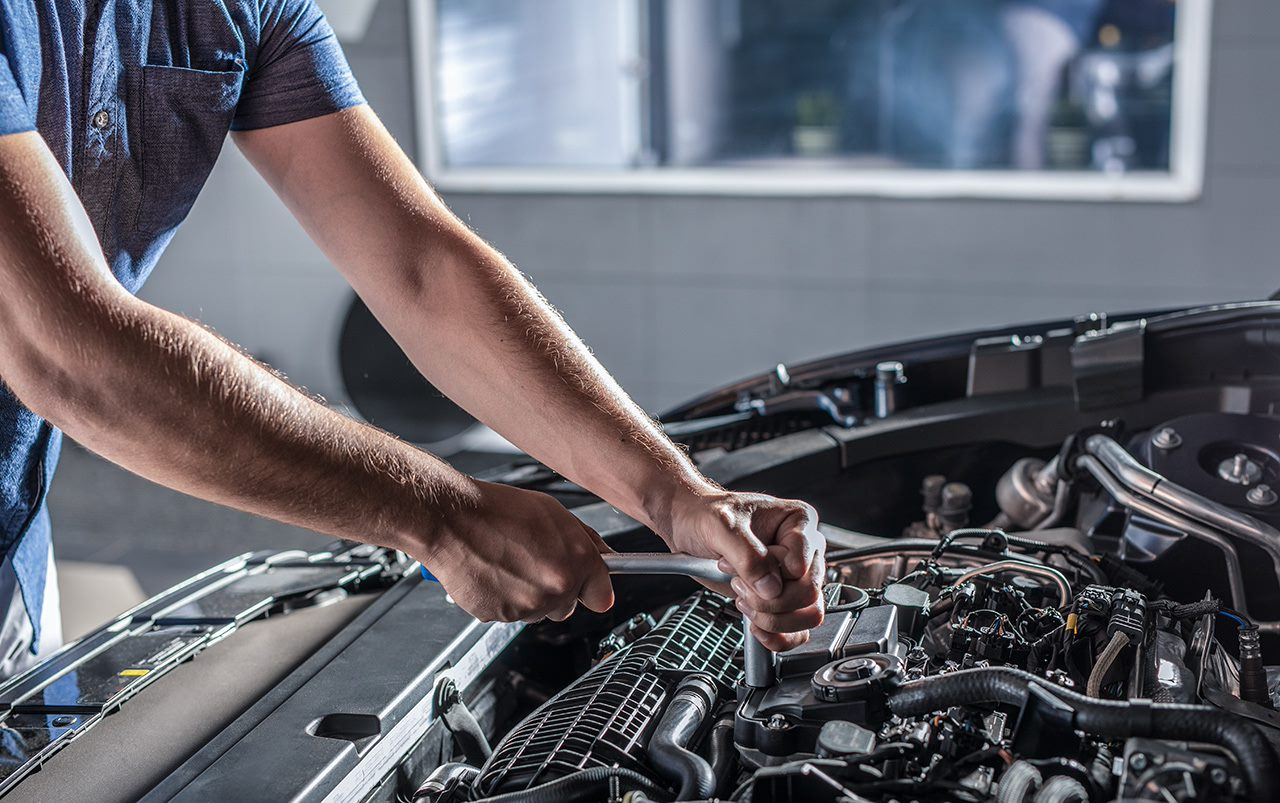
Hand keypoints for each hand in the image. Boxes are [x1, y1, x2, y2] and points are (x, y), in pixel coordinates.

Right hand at [416, 480, 614, 622]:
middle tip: (534, 562)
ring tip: (509, 563)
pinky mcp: (498, 616)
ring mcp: (526, 606)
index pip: (602, 595)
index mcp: (575, 562)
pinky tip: (494, 572)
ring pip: (538, 611)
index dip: (592, 588)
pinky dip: (503, 599)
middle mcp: (555, 588)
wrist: (452, 518)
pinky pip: (509, 614)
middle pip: (567, 606)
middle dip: (556, 589)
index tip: (588, 587)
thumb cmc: (498, 510)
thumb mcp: (554, 512)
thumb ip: (585, 540)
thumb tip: (603, 555)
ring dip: (529, 594)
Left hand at [666, 490, 824, 650]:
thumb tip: (771, 588)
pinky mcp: (784, 600)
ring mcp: (795, 577)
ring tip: (743, 600)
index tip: (736, 565)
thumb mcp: (721, 527)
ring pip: (809, 615)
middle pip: (809, 593)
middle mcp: (803, 550)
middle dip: (769, 599)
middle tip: (737, 584)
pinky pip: (798, 631)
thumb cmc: (706, 516)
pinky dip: (778, 637)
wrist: (690, 527)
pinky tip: (755, 625)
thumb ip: (748, 556)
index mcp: (798, 522)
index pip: (802, 565)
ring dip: (773, 618)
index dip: (770, 573)